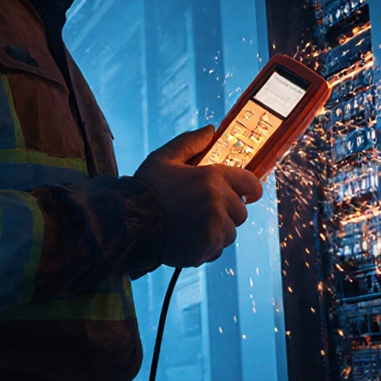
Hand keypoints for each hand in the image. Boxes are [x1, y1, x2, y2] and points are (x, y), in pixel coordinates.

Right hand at [133, 125, 264, 267]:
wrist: (129, 225)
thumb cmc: (147, 189)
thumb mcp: (164, 158)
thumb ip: (190, 143)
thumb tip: (211, 130)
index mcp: (212, 178)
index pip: (250, 183)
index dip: (251, 188)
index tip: (249, 192)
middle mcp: (218, 204)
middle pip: (241, 211)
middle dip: (227, 210)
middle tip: (204, 207)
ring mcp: (214, 229)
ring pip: (230, 232)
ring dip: (217, 229)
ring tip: (192, 224)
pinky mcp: (206, 250)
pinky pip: (217, 249)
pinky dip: (207, 246)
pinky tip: (188, 237)